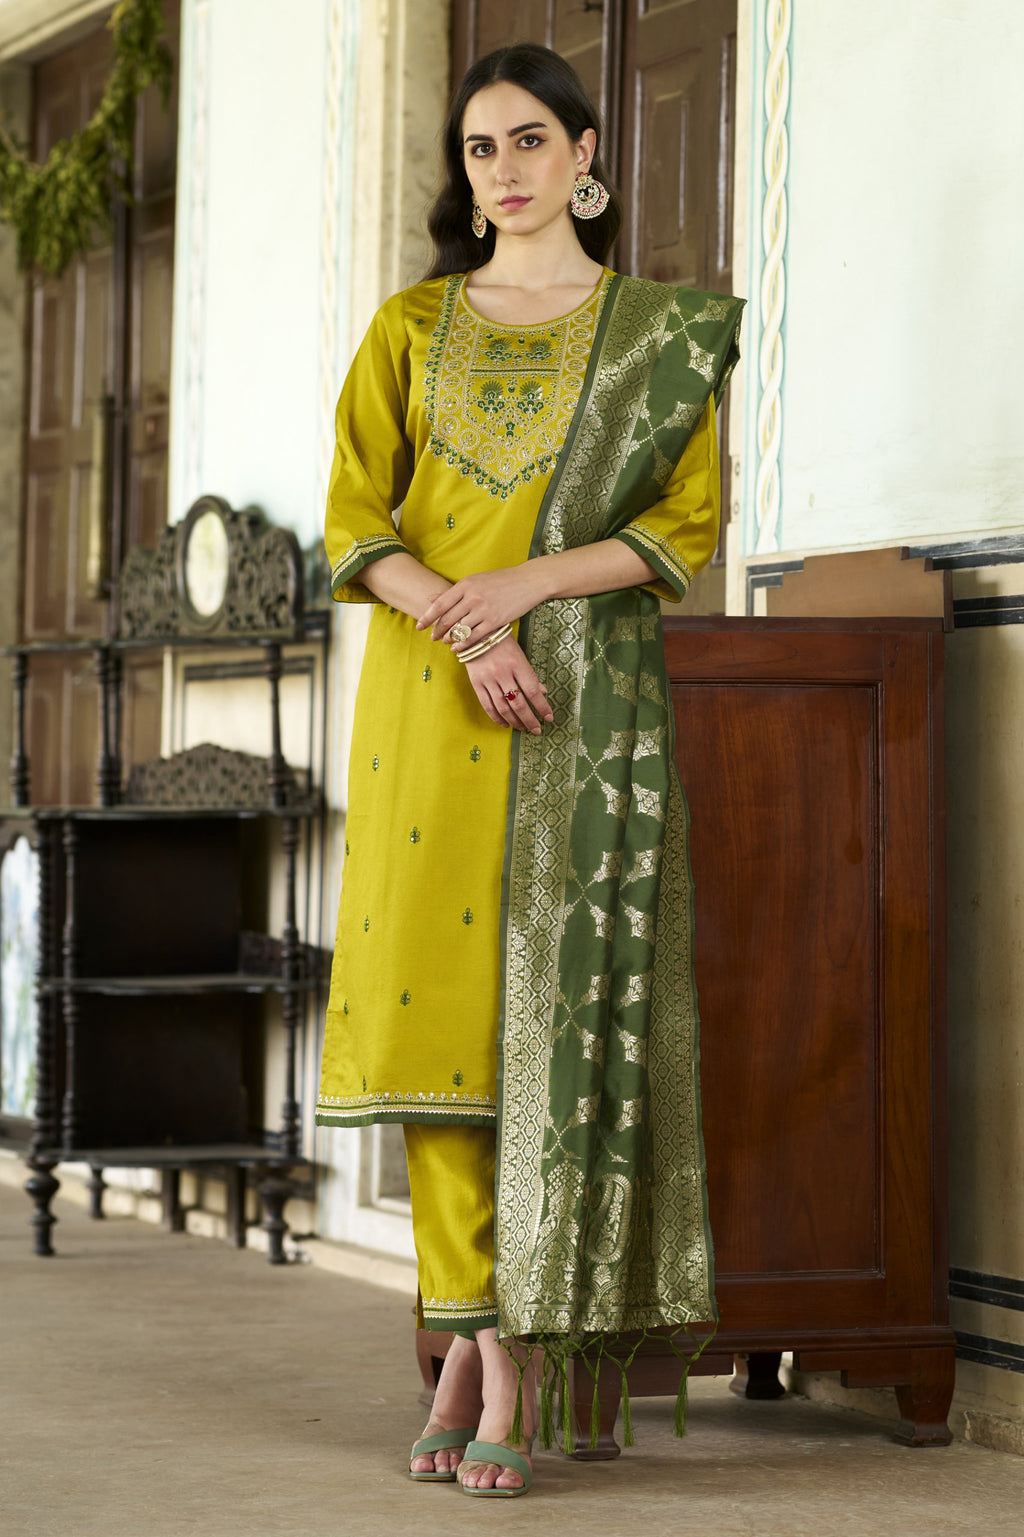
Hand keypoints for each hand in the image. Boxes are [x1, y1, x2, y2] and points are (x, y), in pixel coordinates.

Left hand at [416, 566, 545, 646]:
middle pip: (447, 619)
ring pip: (459, 630)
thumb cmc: (501, 580)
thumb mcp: (476, 580)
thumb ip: (456, 591)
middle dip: (437, 631)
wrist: (528, 581)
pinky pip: (474, 637)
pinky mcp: (495, 621)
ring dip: (450, 639)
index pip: (440, 604)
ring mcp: (483, 610)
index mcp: (465, 585)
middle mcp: (472, 597)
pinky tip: (458, 649)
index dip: (427, 617)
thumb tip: (432, 599)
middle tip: (433, 638)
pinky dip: (463, 645)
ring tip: (446, 642)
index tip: (419, 626)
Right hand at [464, 636, 553, 734]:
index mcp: (517, 664)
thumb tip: (543, 693)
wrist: (477, 634)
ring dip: (515, 721)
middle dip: (529, 720)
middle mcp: (503, 673)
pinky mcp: (476, 683)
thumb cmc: (503, 644)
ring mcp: (488, 679)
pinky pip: (487, 705)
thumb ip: (530, 675)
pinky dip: (497, 718)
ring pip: (503, 707)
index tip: (548, 717)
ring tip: (523, 728)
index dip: (542, 707)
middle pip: (518, 703)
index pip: (533, 691)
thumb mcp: (521, 656)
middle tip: (537, 729)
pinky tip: (505, 724)